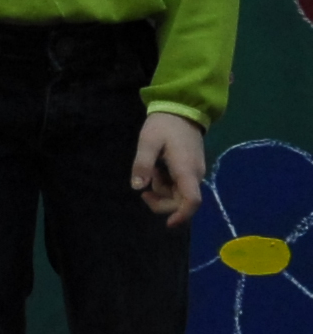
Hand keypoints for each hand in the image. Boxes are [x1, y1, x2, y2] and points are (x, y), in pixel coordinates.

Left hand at [135, 113, 206, 229]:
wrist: (181, 110)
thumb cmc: (164, 125)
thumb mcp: (148, 142)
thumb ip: (143, 164)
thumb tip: (138, 187)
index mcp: (186, 170)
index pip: (191, 200)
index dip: (182, 215)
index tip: (168, 223)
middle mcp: (195, 175)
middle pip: (183, 201)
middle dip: (162, 202)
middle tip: (143, 192)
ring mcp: (194, 172)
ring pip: (179, 194)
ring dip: (162, 191)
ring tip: (151, 171)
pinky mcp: (191, 168)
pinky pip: (179, 185)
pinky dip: (166, 184)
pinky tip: (158, 169)